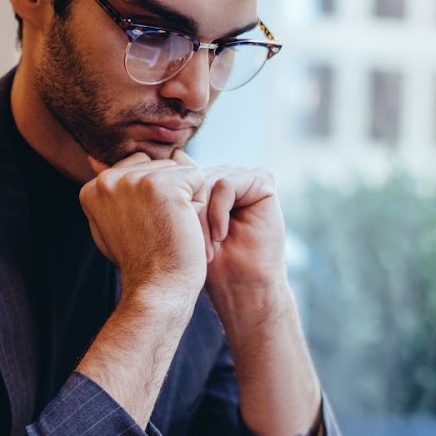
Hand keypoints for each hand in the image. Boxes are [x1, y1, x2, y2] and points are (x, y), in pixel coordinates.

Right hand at [80, 151, 209, 301]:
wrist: (156, 288)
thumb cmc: (141, 262)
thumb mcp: (110, 223)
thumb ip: (106, 193)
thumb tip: (93, 157)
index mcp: (94, 188)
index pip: (138, 168)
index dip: (151, 198)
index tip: (144, 228)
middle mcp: (109, 180)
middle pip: (159, 166)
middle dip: (168, 194)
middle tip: (158, 230)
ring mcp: (135, 181)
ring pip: (179, 171)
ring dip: (185, 199)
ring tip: (170, 229)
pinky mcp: (163, 185)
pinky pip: (198, 178)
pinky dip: (200, 204)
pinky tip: (184, 227)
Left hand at [172, 150, 287, 294]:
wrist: (240, 284)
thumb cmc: (211, 262)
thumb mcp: (184, 223)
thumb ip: (181, 188)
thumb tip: (174, 152)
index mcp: (210, 182)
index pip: (184, 172)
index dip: (178, 203)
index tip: (177, 236)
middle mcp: (228, 176)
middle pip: (195, 178)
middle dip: (191, 214)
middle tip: (193, 245)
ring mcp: (245, 177)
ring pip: (209, 181)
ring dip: (204, 217)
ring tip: (208, 245)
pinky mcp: (262, 181)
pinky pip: (227, 184)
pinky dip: (220, 211)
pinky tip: (221, 235)